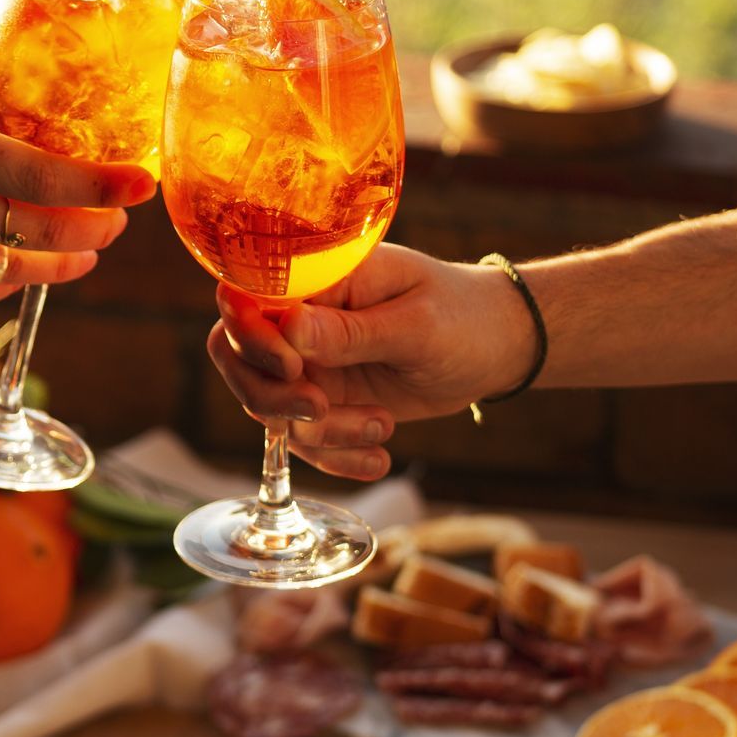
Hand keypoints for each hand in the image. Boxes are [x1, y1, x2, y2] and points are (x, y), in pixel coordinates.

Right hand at [0, 46, 156, 309]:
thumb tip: (21, 40)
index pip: (45, 177)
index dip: (104, 186)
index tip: (141, 183)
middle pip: (44, 231)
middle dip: (96, 229)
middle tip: (119, 219)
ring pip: (19, 270)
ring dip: (63, 263)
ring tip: (87, 250)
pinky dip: (12, 279)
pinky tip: (27, 263)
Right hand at [207, 244, 537, 478]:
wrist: (498, 346)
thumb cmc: (463, 316)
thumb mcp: (415, 324)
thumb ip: (351, 330)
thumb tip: (288, 327)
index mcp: (320, 278)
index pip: (247, 300)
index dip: (251, 339)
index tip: (294, 369)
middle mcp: (302, 320)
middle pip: (239, 359)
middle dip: (271, 397)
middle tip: (322, 410)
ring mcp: (311, 363)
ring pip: (271, 409)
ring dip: (323, 433)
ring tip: (383, 424)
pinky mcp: (328, 401)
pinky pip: (305, 440)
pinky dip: (337, 457)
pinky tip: (380, 458)